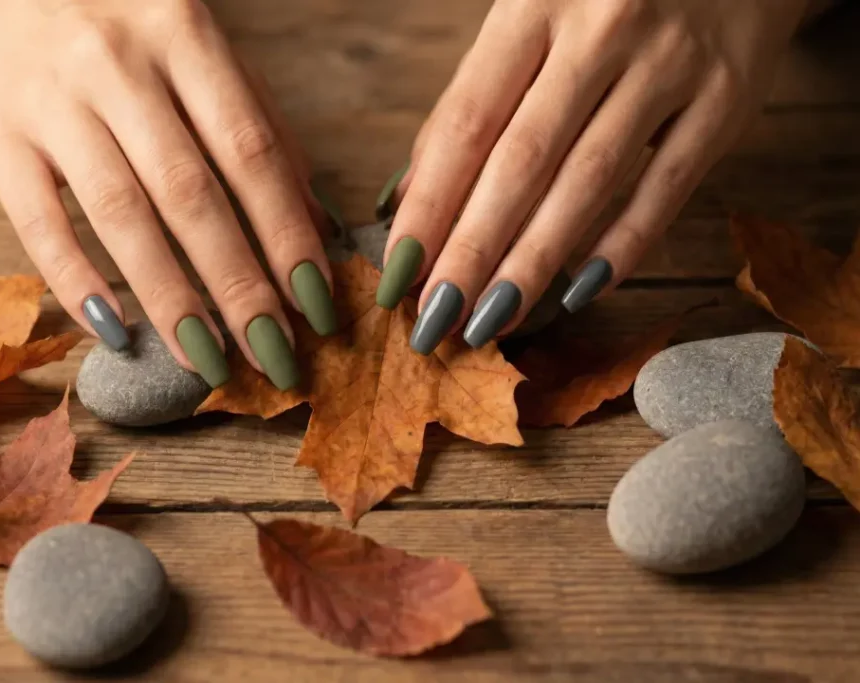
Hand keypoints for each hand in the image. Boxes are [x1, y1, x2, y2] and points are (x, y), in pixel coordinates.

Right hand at [0, 0, 337, 389]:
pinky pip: (39, 224)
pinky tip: (119, 336)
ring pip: (120, 214)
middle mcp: (117, 66)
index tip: (316, 304)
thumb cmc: (132, 35)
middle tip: (275, 355)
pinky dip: (78, 285)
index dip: (286, 233)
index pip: (249, 152)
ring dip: (171, 298)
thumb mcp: (204, 58)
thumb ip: (261, 131)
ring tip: (210, 361)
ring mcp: (51, 101)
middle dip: (238, 284)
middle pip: (189, 193)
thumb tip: (317, 227)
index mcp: (185, 36)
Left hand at [373, 0, 809, 352]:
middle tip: (435, 322)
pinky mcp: (730, 96)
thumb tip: (411, 196)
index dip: (428, 206)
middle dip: (471, 253)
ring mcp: (670, 61)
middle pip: (521, 162)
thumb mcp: (529, 15)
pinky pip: (668, 186)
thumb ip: (474, 98)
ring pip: (589, 182)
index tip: (398, 273)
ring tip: (491, 321)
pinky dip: (623, 245)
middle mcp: (601, 26)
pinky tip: (578, 293)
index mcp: (533, 2)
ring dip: (532, 264)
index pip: (466, 122)